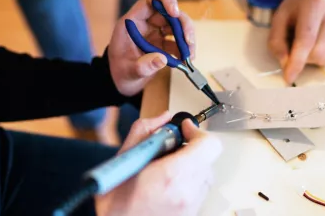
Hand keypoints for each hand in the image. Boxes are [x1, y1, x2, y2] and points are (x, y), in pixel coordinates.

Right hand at [95, 112, 222, 215]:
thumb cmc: (115, 203)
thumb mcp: (124, 158)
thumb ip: (145, 131)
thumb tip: (163, 118)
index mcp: (171, 175)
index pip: (209, 145)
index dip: (197, 132)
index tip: (185, 129)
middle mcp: (187, 192)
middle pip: (206, 157)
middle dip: (190, 148)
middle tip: (168, 149)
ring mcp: (191, 206)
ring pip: (204, 173)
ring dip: (190, 165)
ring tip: (165, 169)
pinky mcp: (192, 213)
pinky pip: (199, 189)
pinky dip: (187, 181)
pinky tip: (167, 184)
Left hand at [108, 0, 195, 96]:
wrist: (121, 82)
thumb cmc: (120, 72)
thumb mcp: (127, 71)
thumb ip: (142, 66)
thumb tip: (162, 59)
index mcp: (133, 22)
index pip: (149, 1)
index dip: (164, 1)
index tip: (175, 12)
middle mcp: (146, 23)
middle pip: (169, 13)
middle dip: (183, 24)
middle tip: (189, 41)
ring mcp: (156, 33)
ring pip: (177, 26)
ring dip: (187, 38)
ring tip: (189, 56)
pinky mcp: (163, 43)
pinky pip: (179, 41)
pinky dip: (185, 49)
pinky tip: (186, 61)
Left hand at [268, 0, 324, 83]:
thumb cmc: (295, 6)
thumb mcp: (278, 18)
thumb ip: (276, 41)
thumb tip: (285, 63)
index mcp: (314, 4)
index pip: (307, 38)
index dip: (297, 60)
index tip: (288, 77)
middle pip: (319, 52)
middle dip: (303, 58)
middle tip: (293, 47)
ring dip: (310, 57)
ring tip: (306, 40)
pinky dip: (319, 55)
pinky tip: (316, 40)